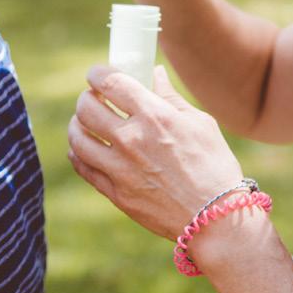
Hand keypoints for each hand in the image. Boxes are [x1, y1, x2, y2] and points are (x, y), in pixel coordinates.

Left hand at [68, 63, 243, 240]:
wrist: (215, 218)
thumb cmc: (214, 167)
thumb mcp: (200, 124)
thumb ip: (170, 97)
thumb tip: (154, 73)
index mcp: (155, 116)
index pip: (110, 82)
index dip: (97, 74)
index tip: (97, 75)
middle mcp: (132, 139)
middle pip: (87, 108)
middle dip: (86, 97)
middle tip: (93, 98)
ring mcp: (121, 168)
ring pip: (78, 138)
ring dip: (77, 125)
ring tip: (84, 122)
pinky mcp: (116, 193)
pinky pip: (83, 167)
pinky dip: (78, 153)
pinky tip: (84, 148)